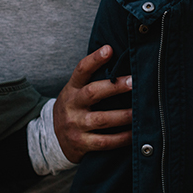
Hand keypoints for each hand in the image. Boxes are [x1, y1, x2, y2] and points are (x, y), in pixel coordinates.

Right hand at [53, 45, 133, 162]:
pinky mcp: (81, 144)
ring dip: (123, 115)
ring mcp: (75, 126)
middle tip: (134, 82)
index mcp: (72, 88)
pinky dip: (122, 138)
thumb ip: (94, 79)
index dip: (94, 59)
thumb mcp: (76, 92)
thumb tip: (123, 59)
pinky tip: (135, 134)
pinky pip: (105, 142)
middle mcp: (72, 105)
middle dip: (114, 87)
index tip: (109, 49)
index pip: (81, 70)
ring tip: (139, 111)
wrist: (54, 140)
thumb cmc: (76, 109)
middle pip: (92, 93)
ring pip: (101, 119)